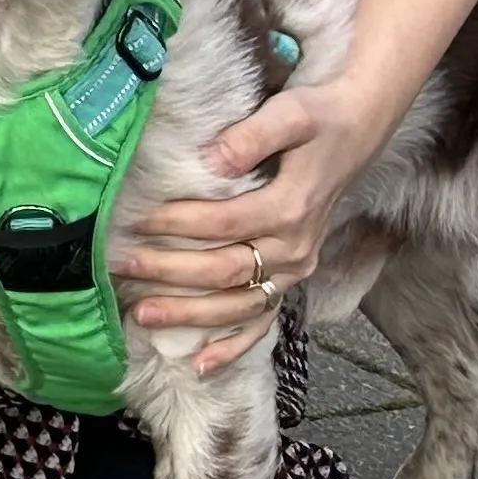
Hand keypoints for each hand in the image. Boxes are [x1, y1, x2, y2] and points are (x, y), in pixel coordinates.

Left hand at [116, 70, 398, 371]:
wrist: (357, 126)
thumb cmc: (318, 116)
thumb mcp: (292, 113)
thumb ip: (253, 137)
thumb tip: (213, 160)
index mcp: (292, 208)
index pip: (225, 224)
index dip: (178, 225)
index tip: (134, 221)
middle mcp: (296, 246)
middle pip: (226, 270)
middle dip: (170, 273)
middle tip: (120, 267)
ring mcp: (297, 266)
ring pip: (240, 304)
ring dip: (192, 316)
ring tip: (142, 318)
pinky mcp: (294, 273)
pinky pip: (264, 318)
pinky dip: (233, 345)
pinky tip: (198, 364)